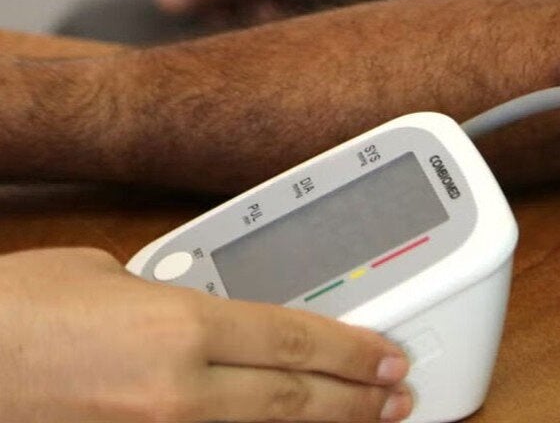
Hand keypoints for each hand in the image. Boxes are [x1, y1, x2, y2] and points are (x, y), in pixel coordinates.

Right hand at [0, 248, 412, 421]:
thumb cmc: (13, 310)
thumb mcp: (104, 274)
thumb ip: (169, 293)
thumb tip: (194, 305)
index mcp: (181, 326)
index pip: (296, 337)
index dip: (354, 351)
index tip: (389, 356)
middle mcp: (177, 389)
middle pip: (294, 398)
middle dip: (356, 401)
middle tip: (398, 399)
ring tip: (365, 422)